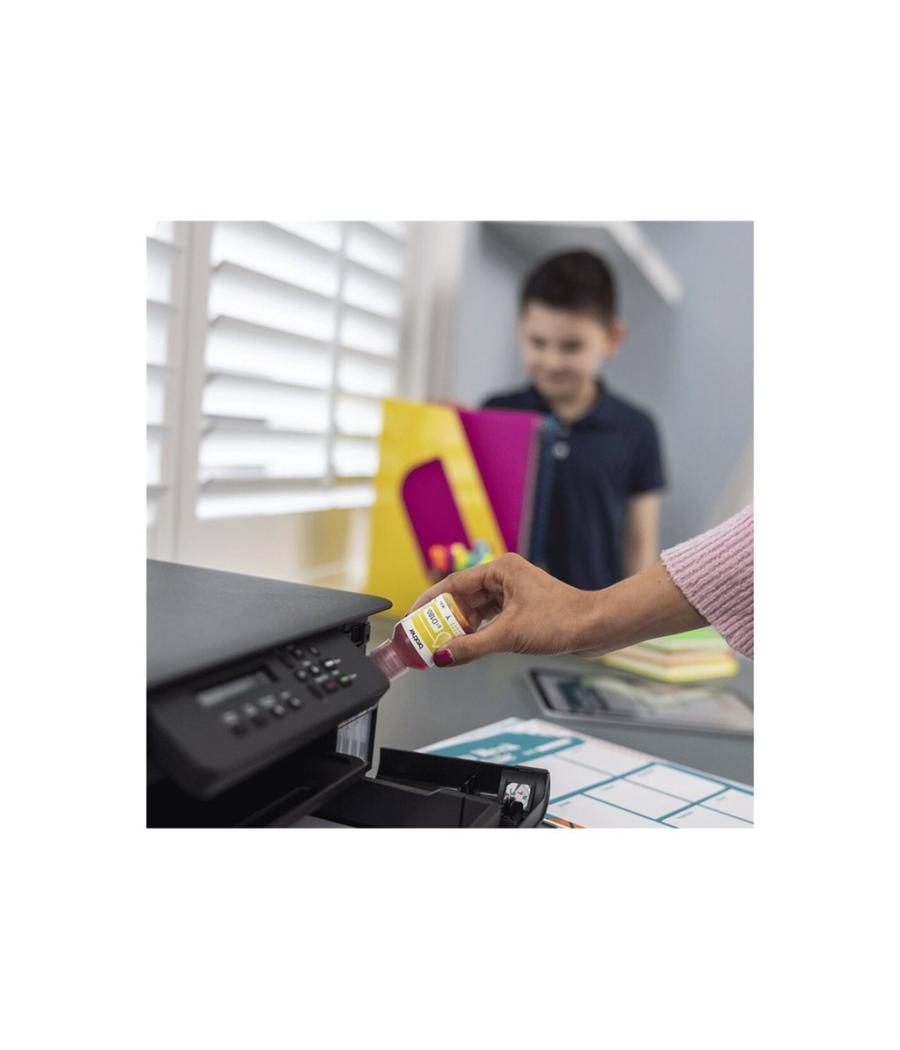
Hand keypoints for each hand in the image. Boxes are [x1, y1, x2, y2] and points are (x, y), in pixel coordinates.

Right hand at [409, 553, 604, 665]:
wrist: (596, 627)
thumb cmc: (562, 620)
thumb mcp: (509, 635)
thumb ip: (471, 647)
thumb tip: (441, 656)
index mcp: (501, 569)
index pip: (453, 584)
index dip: (429, 602)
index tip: (413, 618)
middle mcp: (505, 577)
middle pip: (463, 598)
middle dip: (443, 619)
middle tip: (424, 637)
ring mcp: (514, 593)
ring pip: (476, 610)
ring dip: (460, 628)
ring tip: (442, 645)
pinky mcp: (522, 610)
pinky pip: (490, 619)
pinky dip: (477, 633)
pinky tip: (467, 646)